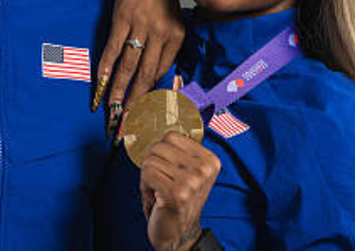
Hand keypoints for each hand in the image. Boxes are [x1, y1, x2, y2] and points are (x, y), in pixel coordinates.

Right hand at [95, 0, 184, 119]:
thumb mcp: (173, 21)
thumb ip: (166, 49)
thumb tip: (155, 79)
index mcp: (176, 37)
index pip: (162, 75)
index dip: (151, 98)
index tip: (144, 117)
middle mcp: (161, 34)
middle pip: (146, 77)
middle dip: (135, 104)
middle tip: (127, 126)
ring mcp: (140, 27)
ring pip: (128, 67)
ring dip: (118, 92)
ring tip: (112, 113)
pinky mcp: (122, 20)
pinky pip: (112, 50)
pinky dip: (104, 69)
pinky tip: (100, 85)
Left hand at [140, 132, 220, 250]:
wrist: (178, 234)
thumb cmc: (177, 201)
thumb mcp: (186, 172)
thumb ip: (179, 151)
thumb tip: (161, 122)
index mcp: (210, 160)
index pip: (171, 136)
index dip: (163, 154)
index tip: (170, 172)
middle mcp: (204, 168)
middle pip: (159, 146)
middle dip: (154, 166)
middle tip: (163, 184)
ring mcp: (192, 180)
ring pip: (150, 160)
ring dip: (148, 178)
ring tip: (160, 192)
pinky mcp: (177, 192)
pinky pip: (146, 173)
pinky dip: (145, 187)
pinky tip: (156, 198)